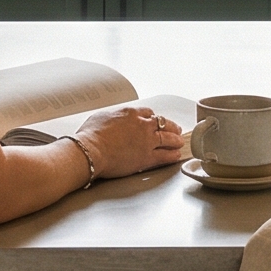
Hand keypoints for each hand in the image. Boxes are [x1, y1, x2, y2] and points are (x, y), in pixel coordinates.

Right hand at [75, 103, 190, 179]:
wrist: (91, 150)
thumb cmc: (90, 135)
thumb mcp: (101, 117)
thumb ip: (113, 117)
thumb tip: (112, 119)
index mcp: (130, 113)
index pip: (149, 113)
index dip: (154, 118)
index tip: (156, 121)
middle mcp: (142, 125)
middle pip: (163, 123)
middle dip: (171, 127)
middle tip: (176, 129)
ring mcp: (147, 141)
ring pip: (168, 138)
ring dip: (175, 140)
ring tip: (179, 142)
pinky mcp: (146, 157)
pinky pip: (165, 155)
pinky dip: (172, 155)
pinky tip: (176, 155)